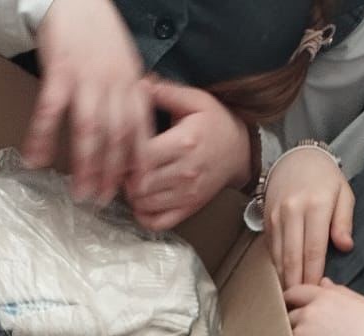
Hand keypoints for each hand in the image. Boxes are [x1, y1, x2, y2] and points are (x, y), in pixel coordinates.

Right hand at [25, 0, 144, 204]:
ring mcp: (87, 77)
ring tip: (78, 191)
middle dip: (110, 172)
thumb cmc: (96, 32)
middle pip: (116, 136)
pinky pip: (51, 110)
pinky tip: (35, 159)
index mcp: (131, 82)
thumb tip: (127, 133)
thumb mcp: (124, 63)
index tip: (136, 188)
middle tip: (102, 201)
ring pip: (89, 129)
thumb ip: (127, 95)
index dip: (139, 161)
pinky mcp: (60, 70)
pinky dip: (42, 137)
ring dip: (84, 164)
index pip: (140, 128)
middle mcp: (113, 82)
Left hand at [125, 79, 253, 231]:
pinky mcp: (189, 209)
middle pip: (139, 184)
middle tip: (122, 166)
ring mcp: (188, 194)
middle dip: (124, 176)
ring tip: (131, 180)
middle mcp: (186, 171)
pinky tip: (142, 200)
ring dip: (131, 195)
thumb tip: (140, 84)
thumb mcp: (196, 100)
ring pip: (144, 204)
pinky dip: (143, 215)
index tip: (122, 148)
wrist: (241, 151)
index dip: (124, 154)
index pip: (142, 156)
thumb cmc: (216, 123)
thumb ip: (166, 92)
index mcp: (185, 142)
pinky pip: (158, 222)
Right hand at [264, 146, 354, 288]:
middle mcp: (293, 212)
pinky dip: (276, 266)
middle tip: (300, 302)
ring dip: (283, 278)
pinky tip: (281, 279)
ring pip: (278, 256)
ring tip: (290, 297)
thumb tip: (345, 247)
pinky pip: (271, 249)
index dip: (314, 274)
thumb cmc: (325, 180)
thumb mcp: (344, 194)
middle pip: (293, 257)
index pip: (314, 249)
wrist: (296, 160)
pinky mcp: (266, 221)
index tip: (316, 291)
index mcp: (316, 206)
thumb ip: (344, 221)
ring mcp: (276, 217)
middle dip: (296, 282)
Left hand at [286, 279, 363, 335]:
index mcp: (325, 297)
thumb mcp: (363, 304)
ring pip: (287, 335)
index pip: (295, 292)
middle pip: (289, 314)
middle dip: (294, 322)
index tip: (291, 306)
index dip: (292, 299)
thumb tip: (323, 283)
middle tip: (307, 335)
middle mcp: (310, 313)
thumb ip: (339, 292)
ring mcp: (302, 335)